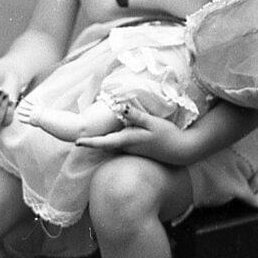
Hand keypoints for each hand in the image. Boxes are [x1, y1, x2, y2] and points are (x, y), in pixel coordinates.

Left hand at [75, 105, 191, 165]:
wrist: (181, 151)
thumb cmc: (167, 136)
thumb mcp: (152, 122)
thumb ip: (135, 115)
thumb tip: (119, 106)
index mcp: (128, 141)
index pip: (104, 142)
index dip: (90, 142)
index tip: (76, 142)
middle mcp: (127, 148)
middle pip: (104, 145)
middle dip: (91, 141)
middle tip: (76, 137)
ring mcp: (131, 150)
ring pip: (111, 145)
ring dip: (100, 141)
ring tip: (87, 136)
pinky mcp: (136, 150)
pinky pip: (120, 145)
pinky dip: (111, 140)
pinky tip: (111, 134)